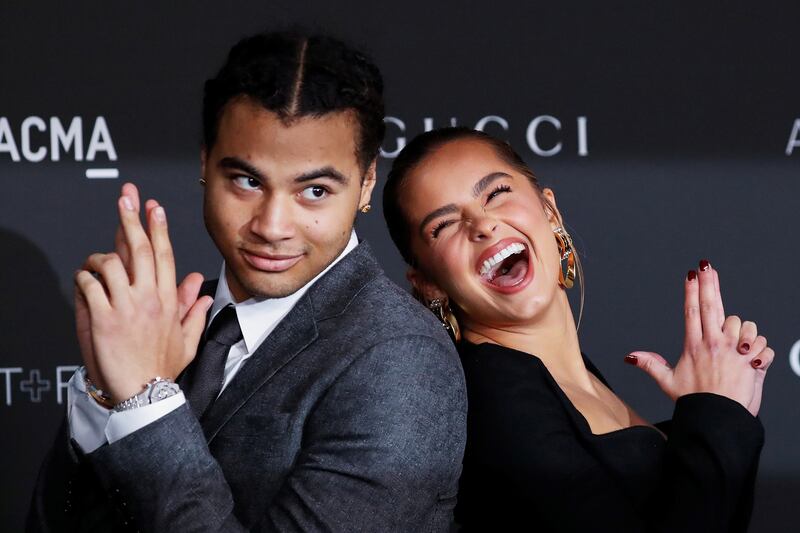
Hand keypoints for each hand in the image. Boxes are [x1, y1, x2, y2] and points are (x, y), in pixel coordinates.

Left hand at [74, 183, 211, 401]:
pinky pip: (90, 285)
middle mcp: (150, 298)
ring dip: (98, 256)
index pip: (165, 255)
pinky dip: (83, 277)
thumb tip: (201, 289)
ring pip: (111, 262)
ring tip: (94, 261)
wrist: (144, 394)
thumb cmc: (163, 370)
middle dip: (132, 219)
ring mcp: (127, 306)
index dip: (157, 228)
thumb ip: (194, 310)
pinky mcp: (104, 318)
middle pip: (140, 249)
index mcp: (169, 301)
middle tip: (125, 197)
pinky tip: (83, 280)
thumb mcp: (188, 339)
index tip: (153, 207)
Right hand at [627, 260, 773, 415]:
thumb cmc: (696, 402)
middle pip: (712, 305)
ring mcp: (734, 350)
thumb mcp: (668, 382)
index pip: (691, 311)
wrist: (719, 419)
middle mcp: (714, 344)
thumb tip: (630, 356)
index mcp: (693, 346)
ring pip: (743, 323)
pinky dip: (761, 349)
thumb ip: (651, 365)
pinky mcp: (752, 360)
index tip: (692, 274)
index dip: (691, 290)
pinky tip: (752, 359)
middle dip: (710, 283)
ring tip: (738, 344)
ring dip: (744, 330)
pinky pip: (763, 344)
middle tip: (707, 267)